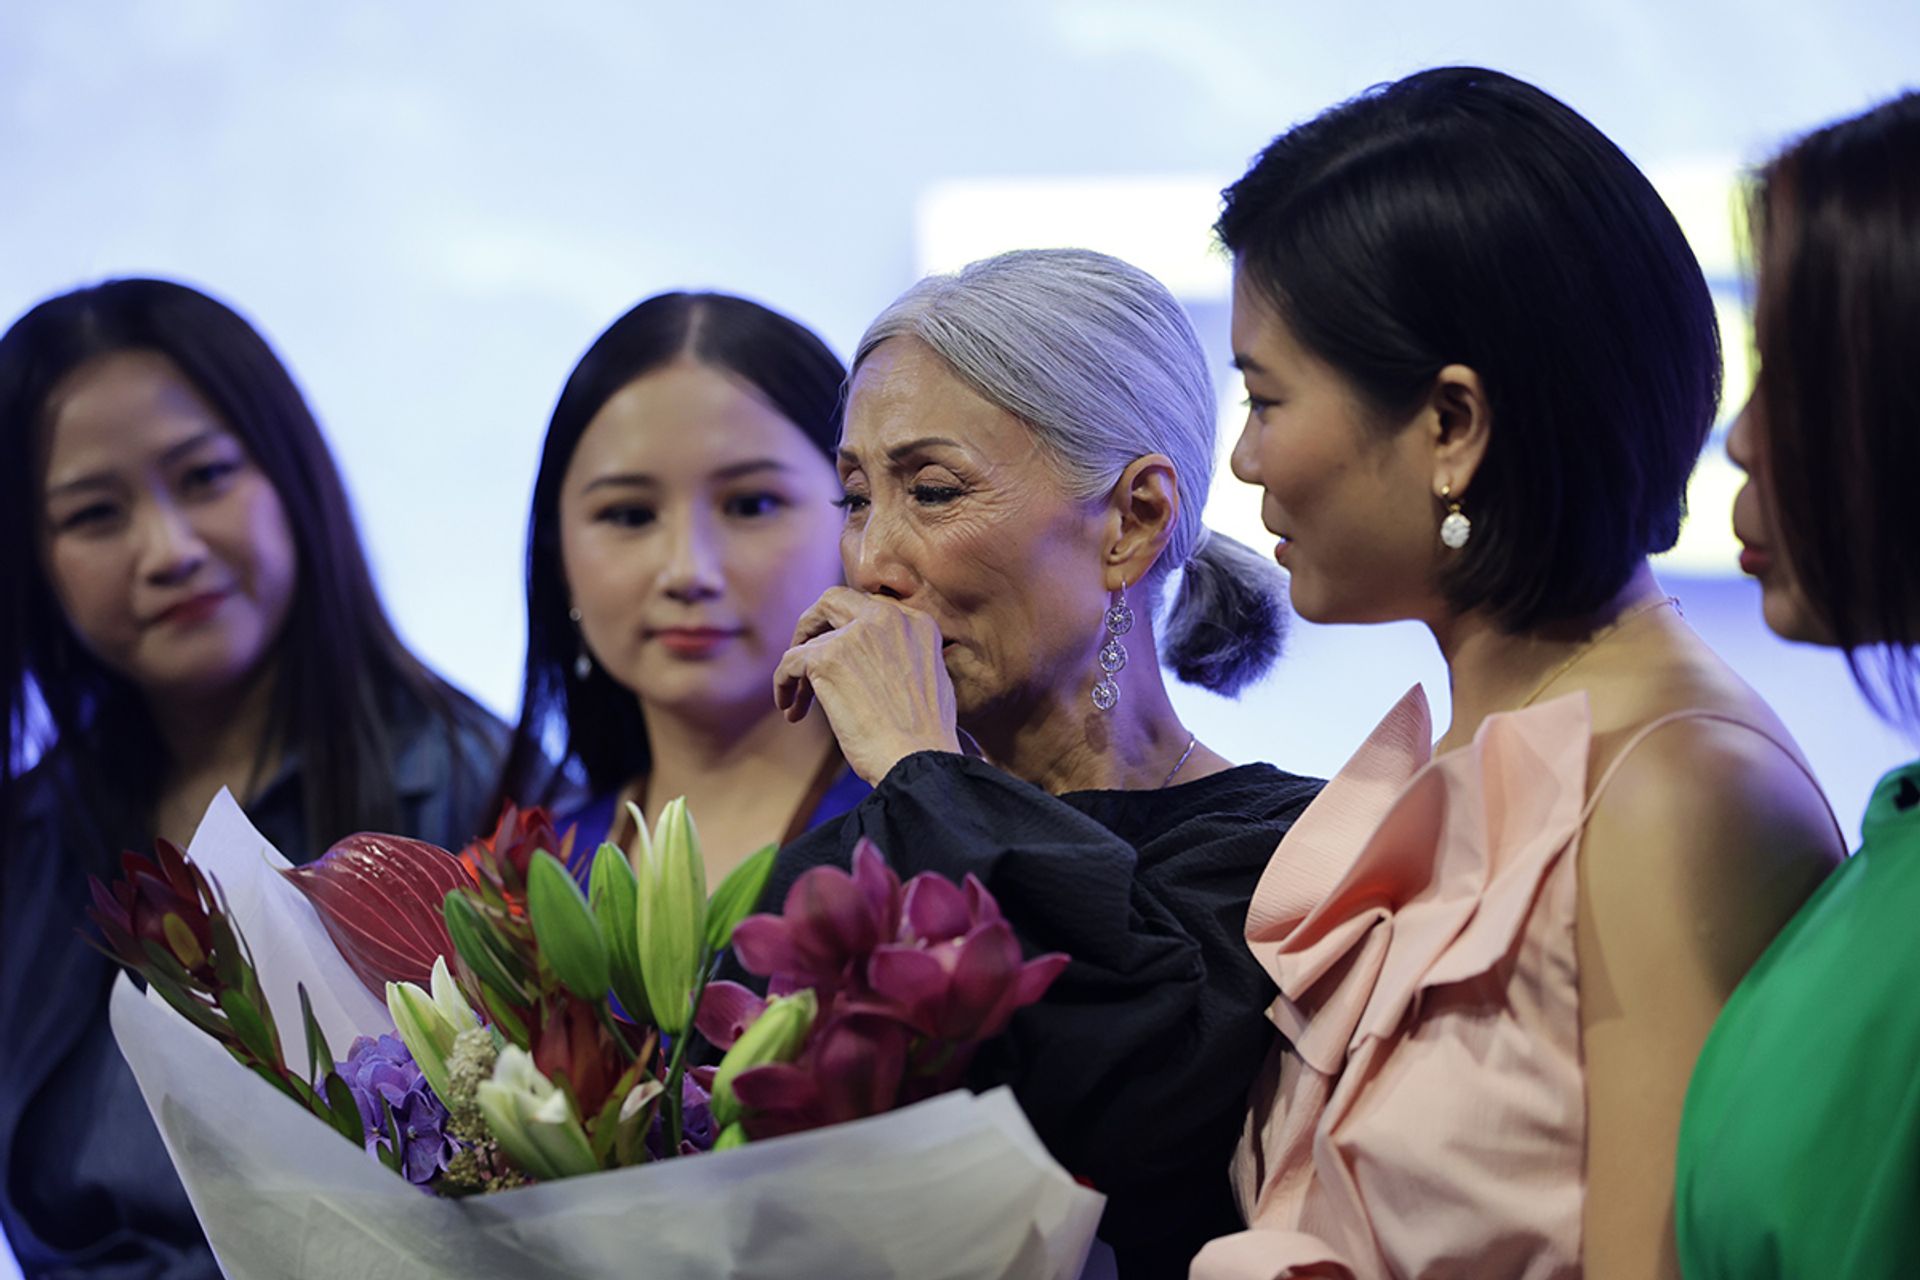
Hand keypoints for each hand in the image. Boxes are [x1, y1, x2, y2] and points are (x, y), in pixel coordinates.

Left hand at [773, 587, 960, 783]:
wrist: (917, 760)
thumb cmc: (924, 736)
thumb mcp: (929, 678)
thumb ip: (903, 655)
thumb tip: (872, 660)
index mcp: (916, 622)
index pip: (869, 608)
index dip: (847, 627)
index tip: (838, 650)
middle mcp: (887, 617)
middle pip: (833, 601)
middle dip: (813, 625)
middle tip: (804, 655)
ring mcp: (855, 634)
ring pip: (808, 639)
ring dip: (799, 671)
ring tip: (798, 701)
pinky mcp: (826, 658)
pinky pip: (790, 663)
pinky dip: (784, 685)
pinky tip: (790, 709)